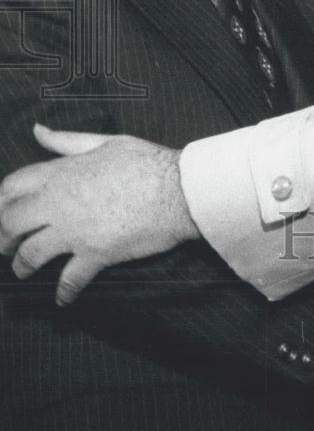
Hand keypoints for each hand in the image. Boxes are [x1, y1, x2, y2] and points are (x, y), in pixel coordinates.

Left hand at [0, 124, 198, 305]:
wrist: (178, 190)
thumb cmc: (147, 161)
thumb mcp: (106, 142)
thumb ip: (67, 141)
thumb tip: (39, 130)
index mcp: (62, 173)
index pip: (13, 186)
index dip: (2, 199)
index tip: (4, 209)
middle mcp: (60, 203)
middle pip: (11, 223)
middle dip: (3, 236)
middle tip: (6, 244)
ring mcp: (75, 231)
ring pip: (30, 255)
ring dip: (22, 265)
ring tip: (23, 270)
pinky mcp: (94, 255)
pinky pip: (68, 280)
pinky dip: (63, 293)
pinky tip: (62, 300)